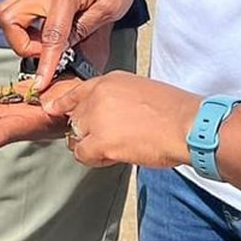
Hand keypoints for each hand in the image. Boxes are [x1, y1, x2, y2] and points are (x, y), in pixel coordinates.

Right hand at [0, 0, 139, 91]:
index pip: (50, 35)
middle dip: (20, 43)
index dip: (45, 63)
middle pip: (9, 18)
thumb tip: (64, 51)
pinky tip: (49, 35)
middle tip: (45, 52)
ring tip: (47, 44)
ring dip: (20, 36)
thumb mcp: (109, 8)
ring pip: (9, 14)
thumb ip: (84, 30)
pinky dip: (27, 29)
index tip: (41, 82)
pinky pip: (21, 13)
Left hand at [41, 73, 199, 169]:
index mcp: (111, 81)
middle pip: (75, 117)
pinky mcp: (100, 141)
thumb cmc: (175, 112)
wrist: (187, 126)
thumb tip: (110, 114)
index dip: (64, 103)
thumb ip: (119, 98)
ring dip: (89, 145)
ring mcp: (97, 118)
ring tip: (114, 147)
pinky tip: (112, 156)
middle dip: (86, 130)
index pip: (77, 91)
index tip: (52, 109)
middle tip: (106, 138)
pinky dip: (95, 159)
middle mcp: (99, 95)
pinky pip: (83, 154)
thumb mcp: (142, 90)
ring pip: (76, 136)